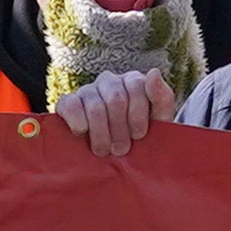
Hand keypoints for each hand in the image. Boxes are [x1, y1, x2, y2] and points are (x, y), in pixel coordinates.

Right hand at [54, 69, 170, 158]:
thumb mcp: (159, 121)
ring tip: (105, 151)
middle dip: (120, 129)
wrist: (116, 157)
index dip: (137, 115)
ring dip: (101, 134)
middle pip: (116, 99)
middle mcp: (109, 81)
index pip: (136, 87)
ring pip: (95, 107)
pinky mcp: (67, 102)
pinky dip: (78, 122)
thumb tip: (153, 73)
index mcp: (133, 81)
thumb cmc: (140, 138)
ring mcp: (87, 90)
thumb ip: (162, 97)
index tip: (139, 136)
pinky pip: (70, 105)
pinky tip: (83, 134)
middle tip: (121, 150)